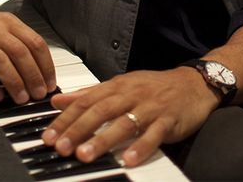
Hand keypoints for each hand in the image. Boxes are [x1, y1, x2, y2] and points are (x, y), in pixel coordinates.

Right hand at [0, 6, 55, 103]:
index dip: (45, 65)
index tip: (50, 82)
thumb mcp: (1, 25)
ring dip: (14, 82)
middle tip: (38, 93)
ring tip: (21, 98)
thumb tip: (42, 69)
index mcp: (7, 22)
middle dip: (32, 76)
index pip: (34, 42)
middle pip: (18, 52)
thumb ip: (20, 42)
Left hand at [41, 67, 217, 167]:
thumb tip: (57, 100)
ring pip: (124, 123)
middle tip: (61, 147)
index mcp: (117, 86)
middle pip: (100, 111)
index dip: (65, 119)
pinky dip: (141, 147)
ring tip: (85, 155)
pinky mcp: (169, 120)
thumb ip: (88, 94)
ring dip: (103, 140)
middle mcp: (131, 94)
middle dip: (78, 130)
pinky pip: (154, 135)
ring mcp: (150, 107)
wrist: (194, 83)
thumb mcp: (120, 85)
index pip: (85, 101)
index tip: (48, 136)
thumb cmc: (153, 87)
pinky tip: (128, 160)